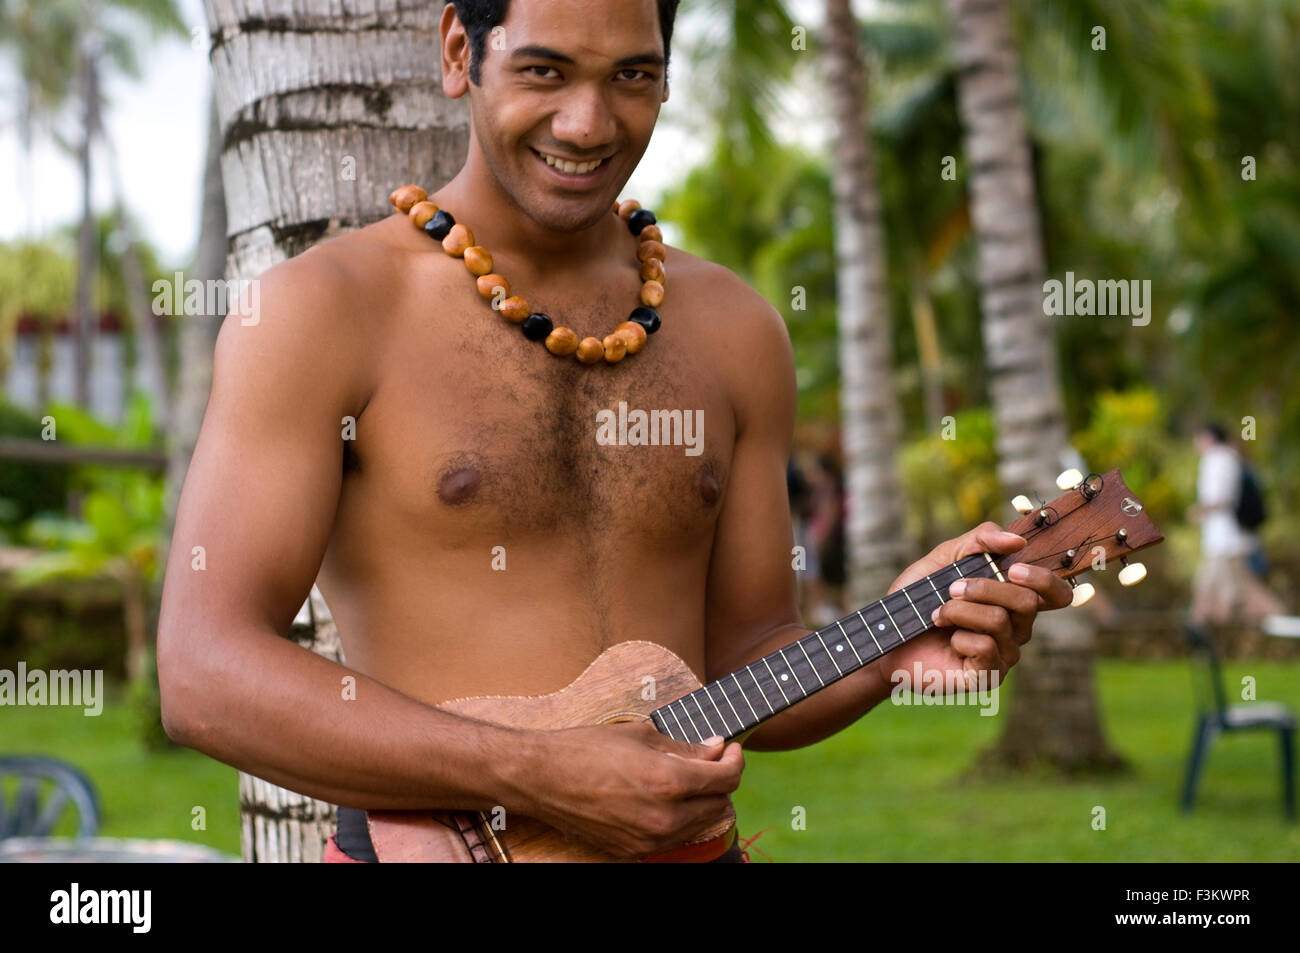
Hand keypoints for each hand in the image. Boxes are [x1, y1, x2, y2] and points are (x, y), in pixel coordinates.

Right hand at [515, 720, 742, 858]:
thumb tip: (716, 748)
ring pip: (701, 825)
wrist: (542, 777)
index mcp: (668, 782)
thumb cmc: (587, 748)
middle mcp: (664, 818)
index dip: (735, 759)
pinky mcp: (633, 851)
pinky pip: (674, 838)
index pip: (726, 778)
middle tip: (710, 760)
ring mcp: (649, 840)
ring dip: (703, 802)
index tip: (731, 748)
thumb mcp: (641, 735)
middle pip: (721, 805)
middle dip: (721, 781)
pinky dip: (680, 819)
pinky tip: (664, 798)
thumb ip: (685, 746)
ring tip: (686, 778)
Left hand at [869, 521, 1073, 695]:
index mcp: (1013, 601)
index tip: (1011, 569)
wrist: (888, 636)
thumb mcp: (944, 558)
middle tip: (952, 588)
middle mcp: (1017, 629)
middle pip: (1027, 602)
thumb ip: (979, 541)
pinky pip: (985, 647)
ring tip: (937, 614)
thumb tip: (1017, 540)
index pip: (1056, 594)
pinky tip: (947, 641)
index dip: (1044, 580)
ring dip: (960, 610)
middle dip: (984, 587)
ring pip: (1000, 621)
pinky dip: (959, 636)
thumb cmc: (919, 598)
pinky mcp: (987, 676)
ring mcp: (1004, 655)